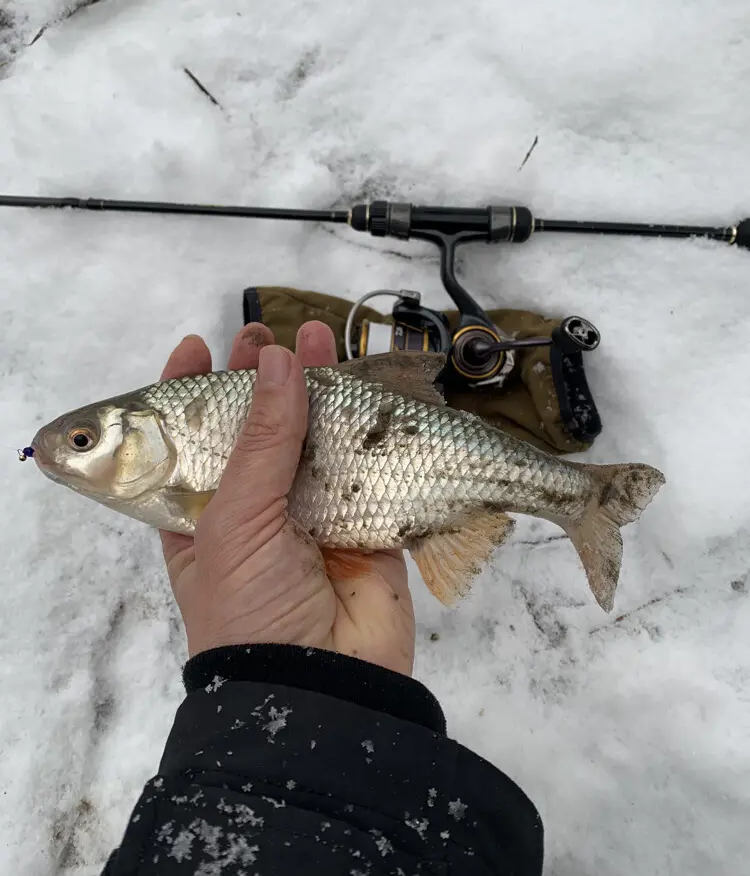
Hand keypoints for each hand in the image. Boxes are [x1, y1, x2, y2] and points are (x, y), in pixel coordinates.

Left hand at [159, 321, 415, 674]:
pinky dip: (372, 428)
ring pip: (315, 438)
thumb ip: (262, 439)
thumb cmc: (249, 608)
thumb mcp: (237, 521)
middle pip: (256, 428)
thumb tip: (278, 360)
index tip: (200, 343)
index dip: (189, 390)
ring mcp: (312, 515)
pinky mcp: (366, 524)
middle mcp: (254, 509)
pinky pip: (370, 468)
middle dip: (262, 378)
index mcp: (201, 512)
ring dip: (319, 388)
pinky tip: (371, 387)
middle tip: (266, 332)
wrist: (321, 689)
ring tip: (321, 336)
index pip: (188, 440)